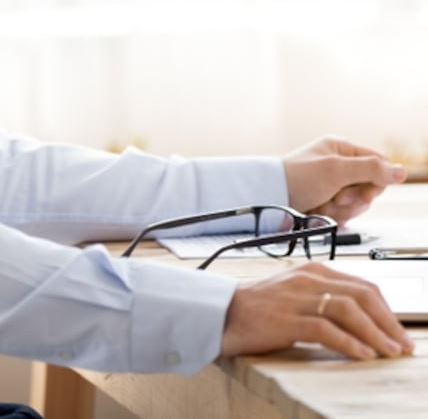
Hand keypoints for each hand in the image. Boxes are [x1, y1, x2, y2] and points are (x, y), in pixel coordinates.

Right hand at [220, 262, 414, 359]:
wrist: (222, 312)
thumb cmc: (259, 307)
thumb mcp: (295, 295)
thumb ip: (323, 299)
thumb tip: (362, 321)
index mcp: (311, 270)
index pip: (362, 285)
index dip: (387, 310)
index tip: (399, 331)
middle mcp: (306, 279)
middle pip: (361, 295)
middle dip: (389, 322)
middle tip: (403, 344)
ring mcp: (295, 298)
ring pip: (348, 310)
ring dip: (375, 333)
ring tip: (389, 352)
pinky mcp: (285, 319)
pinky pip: (325, 328)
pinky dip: (350, 343)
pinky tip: (362, 354)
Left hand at [282, 136, 405, 222]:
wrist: (268, 197)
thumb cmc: (296, 177)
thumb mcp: (336, 170)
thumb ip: (370, 169)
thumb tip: (401, 171)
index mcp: (340, 149)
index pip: (377, 165)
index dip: (377, 182)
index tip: (366, 192)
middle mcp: (337, 165)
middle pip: (368, 188)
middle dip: (354, 199)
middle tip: (338, 199)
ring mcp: (331, 184)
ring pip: (356, 204)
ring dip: (341, 210)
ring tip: (323, 206)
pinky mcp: (324, 201)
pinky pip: (342, 214)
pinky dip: (332, 216)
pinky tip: (318, 212)